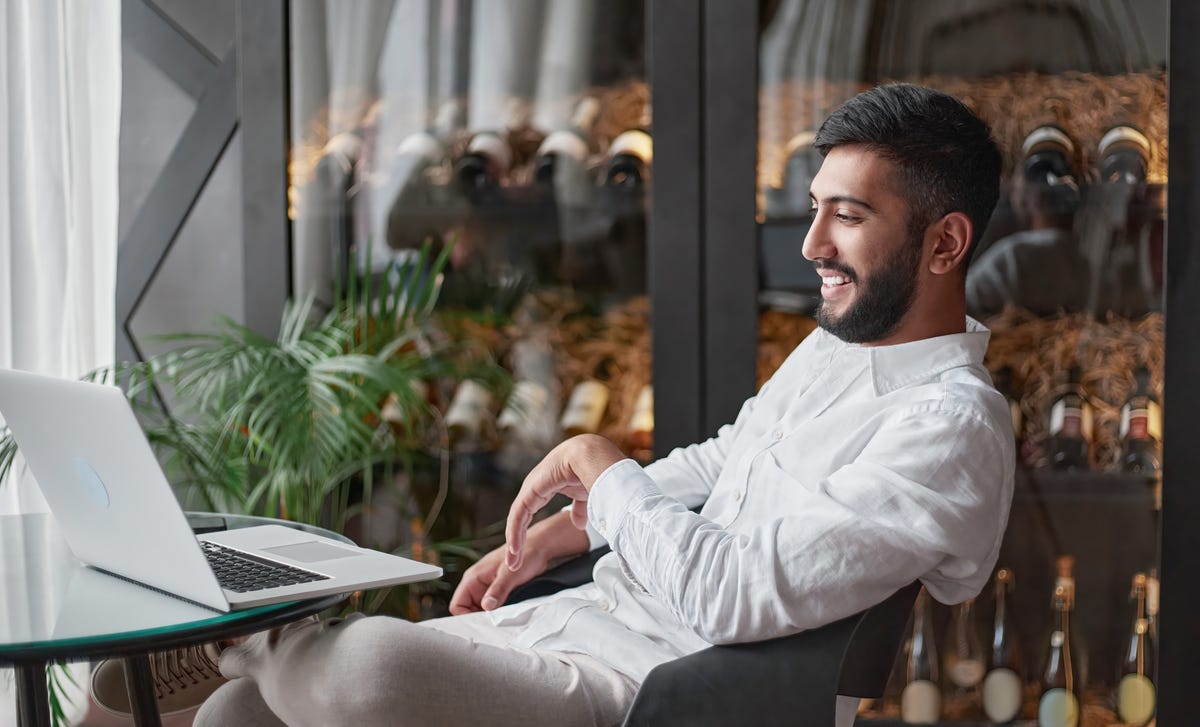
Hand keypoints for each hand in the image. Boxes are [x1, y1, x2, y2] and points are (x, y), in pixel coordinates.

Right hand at [448, 540, 550, 614]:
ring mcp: (487, 588)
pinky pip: (491, 606)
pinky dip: (497, 612)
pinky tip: (506, 614)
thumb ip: (497, 591)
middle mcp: (477, 584)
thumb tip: (486, 607)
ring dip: (488, 616)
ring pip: (480, 610)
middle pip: (467, 610)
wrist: (538, 548)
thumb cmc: (524, 554)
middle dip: (478, 619)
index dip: (465, 617)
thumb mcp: (510, 575)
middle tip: (492, 624)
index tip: (479, 623)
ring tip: (500, 619)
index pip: (457, 604)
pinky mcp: (497, 591)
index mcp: (473, 578)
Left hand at [504, 435, 624, 571]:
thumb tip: (578, 524)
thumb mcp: (584, 495)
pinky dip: (515, 533)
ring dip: (514, 541)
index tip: (524, 552)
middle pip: (520, 517)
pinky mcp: (530, 491)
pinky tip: (514, 548)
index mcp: (547, 484)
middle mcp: (535, 486)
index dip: (525, 532)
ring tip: (512, 562)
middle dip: (517, 541)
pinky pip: (518, 515)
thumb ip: (579, 509)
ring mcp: (531, 488)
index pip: (530, 511)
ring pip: (517, 519)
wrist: (592, 456)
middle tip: (514, 562)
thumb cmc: (593, 470)